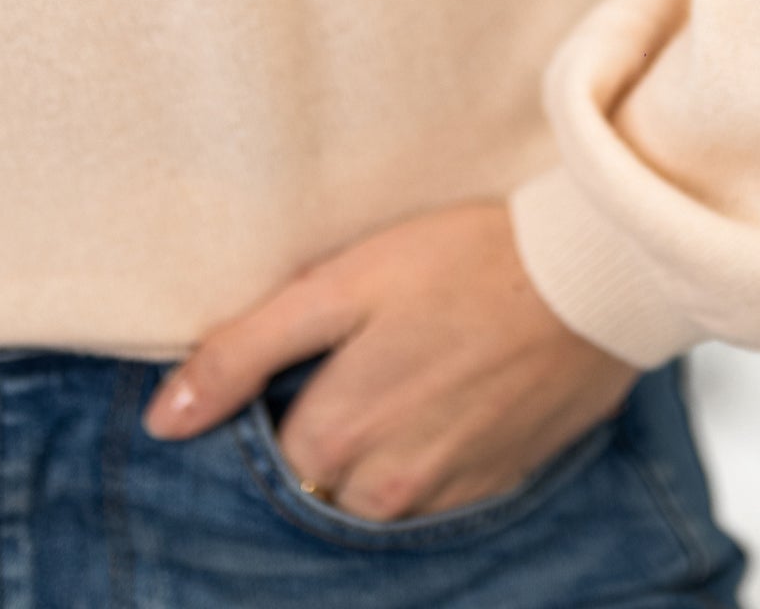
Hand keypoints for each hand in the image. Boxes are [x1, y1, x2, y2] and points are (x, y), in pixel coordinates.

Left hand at [141, 196, 641, 518]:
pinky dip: (421, 456)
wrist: (593, 277)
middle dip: (313, 436)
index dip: (258, 411)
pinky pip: (431, 496)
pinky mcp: (494, 485)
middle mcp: (385, 487)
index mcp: (335, 436)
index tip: (280, 368)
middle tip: (340, 364)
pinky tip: (438, 395)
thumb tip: (166, 420)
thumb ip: (246, 350)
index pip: (260, 458)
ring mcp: (444, 494)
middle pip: (316, 482)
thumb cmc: (466, 261)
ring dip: (367, 452)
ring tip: (392, 374)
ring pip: (370, 497)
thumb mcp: (341, 284)